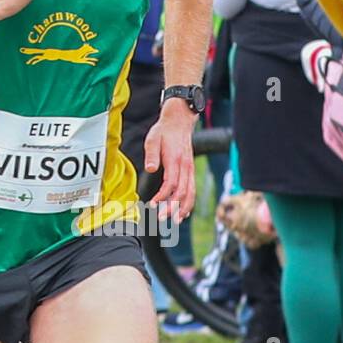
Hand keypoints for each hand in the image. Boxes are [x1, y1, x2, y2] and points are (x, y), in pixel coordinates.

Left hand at [144, 98, 196, 221]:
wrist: (179, 121)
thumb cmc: (164, 131)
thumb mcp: (153, 139)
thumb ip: (152, 154)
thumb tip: (150, 168)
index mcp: (176, 160)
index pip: (171, 184)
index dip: (163, 197)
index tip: (153, 205)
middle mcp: (186, 167)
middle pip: (183, 192)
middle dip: (173, 208)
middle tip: (162, 219)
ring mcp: (190, 169)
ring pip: (191, 193)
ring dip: (183, 208)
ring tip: (175, 221)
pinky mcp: (190, 171)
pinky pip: (192, 190)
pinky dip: (189, 203)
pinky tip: (183, 212)